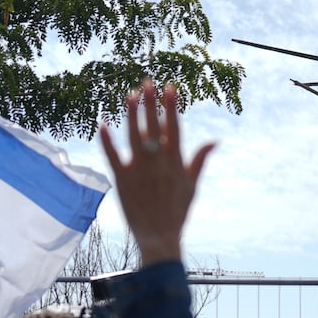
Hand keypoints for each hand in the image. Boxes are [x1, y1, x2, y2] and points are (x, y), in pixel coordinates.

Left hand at [99, 80, 216, 266]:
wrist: (159, 236)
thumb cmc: (178, 210)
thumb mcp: (192, 184)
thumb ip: (200, 160)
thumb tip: (214, 141)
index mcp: (175, 161)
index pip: (173, 126)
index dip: (171, 105)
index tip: (169, 86)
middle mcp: (157, 161)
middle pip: (153, 126)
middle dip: (150, 102)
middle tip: (146, 82)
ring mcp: (138, 169)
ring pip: (133, 135)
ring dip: (131, 114)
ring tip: (130, 95)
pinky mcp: (121, 179)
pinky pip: (112, 156)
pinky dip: (107, 141)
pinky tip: (102, 124)